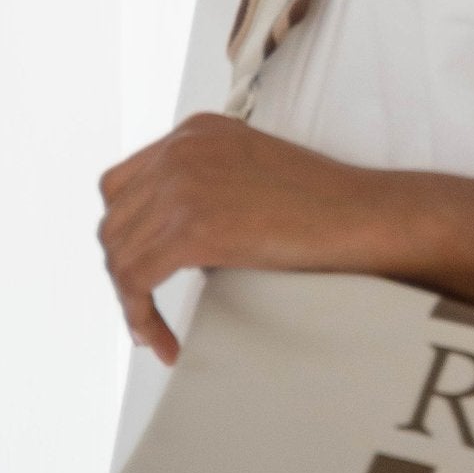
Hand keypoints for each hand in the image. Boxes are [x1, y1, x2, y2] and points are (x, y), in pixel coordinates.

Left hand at [96, 113, 387, 362]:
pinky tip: (163, 341)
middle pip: (114, 218)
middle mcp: (180, 148)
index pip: (122, 184)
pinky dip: (142, 317)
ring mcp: (183, 183)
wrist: (360, 216)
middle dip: (124, 269)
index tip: (141, 273)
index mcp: (194, 131)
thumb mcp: (247, 172)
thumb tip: (164, 240)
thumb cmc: (320, 206)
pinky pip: (136, 280)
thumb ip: (203, 184)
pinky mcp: (192, 225)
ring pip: (119, 252)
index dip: (125, 235)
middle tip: (143, 309)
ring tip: (152, 331)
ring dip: (130, 299)